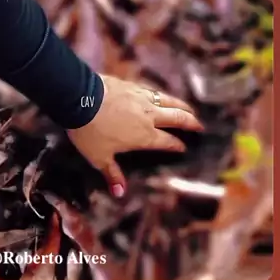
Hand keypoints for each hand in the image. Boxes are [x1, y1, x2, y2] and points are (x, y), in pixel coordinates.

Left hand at [67, 75, 203, 197]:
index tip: (184, 147)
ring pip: (168, 100)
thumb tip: (120, 193)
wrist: (80, 98)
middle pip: (176, 118)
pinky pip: (152, 91)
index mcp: (144, 136)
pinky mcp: (132, 85)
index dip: (177, 145)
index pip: (167, 141)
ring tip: (189, 108)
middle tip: (200, 125)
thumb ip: (112, 174)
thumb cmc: (90, 131)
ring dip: (181, 105)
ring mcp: (142, 98)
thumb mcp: (99, 158)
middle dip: (190, 122)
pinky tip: (161, 95)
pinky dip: (161, 95)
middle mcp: (149, 116)